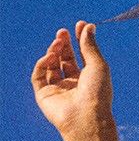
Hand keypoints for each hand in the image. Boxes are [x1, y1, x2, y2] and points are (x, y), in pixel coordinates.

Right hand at [32, 22, 113, 136]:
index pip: (81, 55)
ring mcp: (58, 88)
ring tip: (58, 42)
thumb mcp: (97, 64)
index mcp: (88, 77)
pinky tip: (50, 56)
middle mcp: (73, 83)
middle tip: (63, 31)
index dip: (79, 39)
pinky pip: (39, 75)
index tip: (80, 24)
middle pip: (64, 58)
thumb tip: (89, 26)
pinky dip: (42, 63)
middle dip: (63, 44)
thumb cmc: (98, 92)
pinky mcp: (44, 94)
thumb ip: (89, 45)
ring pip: (51, 65)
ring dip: (53, 52)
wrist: (86, 116)